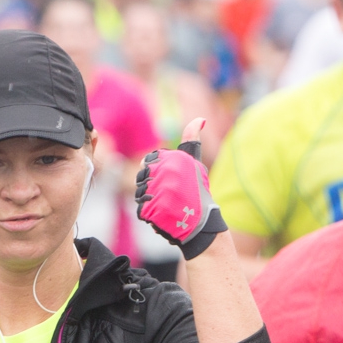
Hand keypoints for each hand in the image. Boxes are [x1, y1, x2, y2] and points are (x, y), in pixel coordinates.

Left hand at [135, 118, 227, 258]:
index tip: (170, 182)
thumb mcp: (195, 164)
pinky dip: (151, 215)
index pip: (147, 162)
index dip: (156, 173)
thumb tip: (200, 119)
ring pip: (140, 193)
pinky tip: (165, 216)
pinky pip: (142, 210)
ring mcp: (158, 191)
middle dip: (150, 186)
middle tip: (169, 196)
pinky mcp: (153, 209)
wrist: (202, 223)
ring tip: (168, 206)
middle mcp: (165, 172)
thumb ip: (192, 140)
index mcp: (173, 158)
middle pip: (141, 176)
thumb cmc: (198, 192)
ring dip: (150, 201)